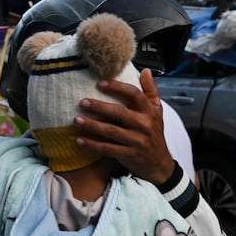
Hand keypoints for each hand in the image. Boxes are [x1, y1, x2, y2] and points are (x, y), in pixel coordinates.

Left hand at [74, 69, 174, 184]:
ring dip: (92, 126)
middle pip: (119, 113)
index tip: (100, 83)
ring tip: (76, 120)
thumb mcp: (158, 111)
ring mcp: (137, 141)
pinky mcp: (129, 155)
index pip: (134, 94)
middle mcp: (144, 125)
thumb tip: (146, 70)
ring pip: (111, 131)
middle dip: (99, 107)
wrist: (159, 164)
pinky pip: (108, 149)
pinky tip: (79, 141)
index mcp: (150, 111)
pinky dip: (92, 145)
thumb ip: (151, 91)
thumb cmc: (154, 133)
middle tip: (82, 102)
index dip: (117, 87)